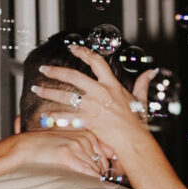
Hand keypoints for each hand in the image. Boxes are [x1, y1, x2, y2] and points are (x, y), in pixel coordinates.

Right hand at [14, 125, 116, 180]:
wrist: (26, 146)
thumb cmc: (47, 146)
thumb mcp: (71, 140)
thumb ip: (90, 146)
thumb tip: (112, 155)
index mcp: (87, 133)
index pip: (105, 155)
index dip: (104, 169)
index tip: (103, 179)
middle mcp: (84, 138)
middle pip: (101, 163)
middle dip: (102, 176)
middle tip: (101, 187)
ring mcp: (77, 146)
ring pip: (95, 169)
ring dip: (96, 181)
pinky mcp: (68, 155)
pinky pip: (86, 172)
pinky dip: (91, 182)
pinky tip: (90, 188)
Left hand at [34, 46, 155, 163]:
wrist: (134, 140)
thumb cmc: (137, 123)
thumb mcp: (140, 100)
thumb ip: (142, 84)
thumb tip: (151, 72)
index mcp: (112, 85)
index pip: (96, 62)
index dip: (83, 52)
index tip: (72, 48)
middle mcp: (100, 93)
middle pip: (74, 77)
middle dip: (56, 72)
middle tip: (43, 69)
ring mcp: (93, 107)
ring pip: (66, 96)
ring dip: (49, 92)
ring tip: (37, 89)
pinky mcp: (88, 121)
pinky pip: (67, 117)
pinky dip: (55, 116)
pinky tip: (44, 115)